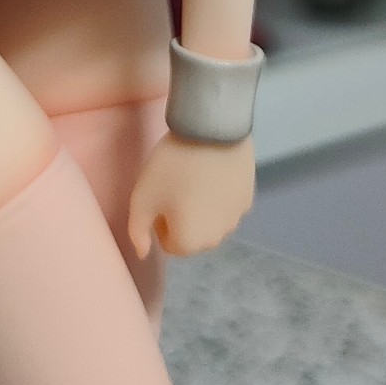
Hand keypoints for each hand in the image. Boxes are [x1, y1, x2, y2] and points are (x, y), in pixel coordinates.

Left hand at [127, 131, 254, 259]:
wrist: (211, 131)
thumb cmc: (172, 166)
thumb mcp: (141, 197)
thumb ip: (137, 232)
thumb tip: (143, 254)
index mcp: (189, 243)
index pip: (170, 244)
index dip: (161, 220)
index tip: (161, 196)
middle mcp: (216, 239)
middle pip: (193, 236)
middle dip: (184, 219)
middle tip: (177, 187)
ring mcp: (236, 219)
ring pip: (212, 222)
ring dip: (203, 209)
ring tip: (195, 178)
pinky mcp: (248, 199)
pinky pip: (228, 207)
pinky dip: (220, 197)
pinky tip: (214, 173)